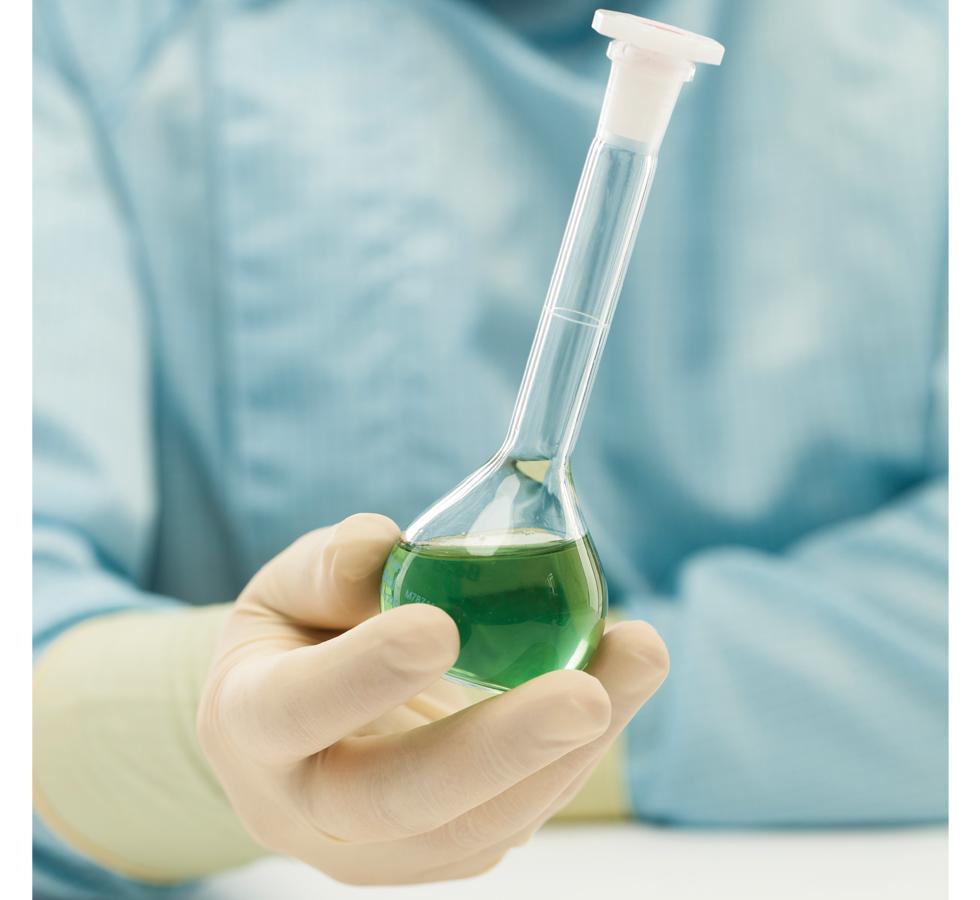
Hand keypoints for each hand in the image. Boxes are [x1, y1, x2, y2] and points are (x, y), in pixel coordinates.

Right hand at [197, 514, 667, 884]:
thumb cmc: (294, 639)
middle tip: (584, 695)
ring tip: (637, 659)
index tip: (438, 626)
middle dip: (502, 748)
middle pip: (404, 800)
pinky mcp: (443, 849)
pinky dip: (574, 751)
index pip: (295, 711)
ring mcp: (380, 848)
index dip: (362, 676)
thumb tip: (389, 548)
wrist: (299, 725)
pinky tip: (617, 683)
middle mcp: (309, 807)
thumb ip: (331, 567)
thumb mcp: (288, 586)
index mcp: (251, 725)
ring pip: (482, 821)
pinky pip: (516, 813)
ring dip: (571, 747)